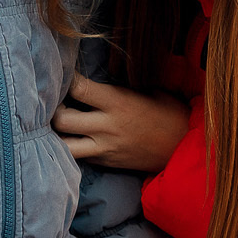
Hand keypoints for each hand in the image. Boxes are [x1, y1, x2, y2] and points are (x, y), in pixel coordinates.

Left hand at [51, 75, 189, 172]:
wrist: (184, 149)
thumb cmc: (170, 114)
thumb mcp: (149, 91)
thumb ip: (120, 88)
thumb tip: (98, 76)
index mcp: (118, 102)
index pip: (78, 88)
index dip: (66, 79)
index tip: (63, 73)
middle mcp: (107, 126)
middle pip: (62, 119)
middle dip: (53, 109)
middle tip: (55, 102)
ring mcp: (104, 148)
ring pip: (64, 145)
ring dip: (56, 133)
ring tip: (60, 125)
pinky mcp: (105, 163)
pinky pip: (78, 156)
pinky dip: (70, 147)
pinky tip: (72, 138)